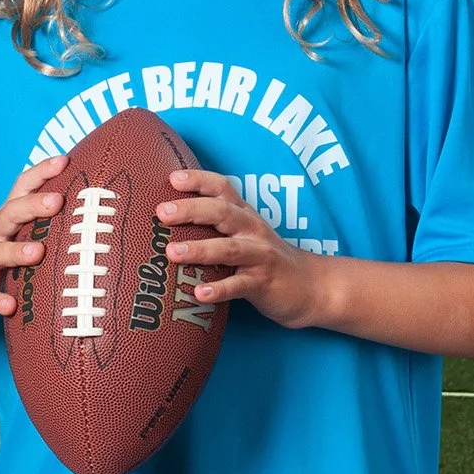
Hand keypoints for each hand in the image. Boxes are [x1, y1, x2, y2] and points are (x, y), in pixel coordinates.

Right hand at [0, 152, 70, 319]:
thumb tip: (84, 214)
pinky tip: (10, 306)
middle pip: (10, 214)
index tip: (63, 161)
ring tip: (38, 252)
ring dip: (17, 252)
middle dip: (33, 205)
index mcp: (3, 219)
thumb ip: (34, 223)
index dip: (40, 173)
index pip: (20, 189)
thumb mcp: (7, 234)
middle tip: (57, 201)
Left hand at [156, 169, 324, 329]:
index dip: (199, 180)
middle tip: (162, 212)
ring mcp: (259, 256)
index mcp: (245, 215)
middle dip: (191, 210)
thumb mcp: (246, 234)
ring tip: (172, 253)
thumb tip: (171, 220)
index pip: (223, 188)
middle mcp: (252, 230)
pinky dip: (219, 289)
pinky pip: (239, 286)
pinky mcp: (263, 283)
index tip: (173, 178)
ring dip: (199, 249)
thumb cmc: (266, 259)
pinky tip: (199, 294)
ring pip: (228, 249)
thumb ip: (218, 225)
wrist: (310, 286)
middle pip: (222, 213)